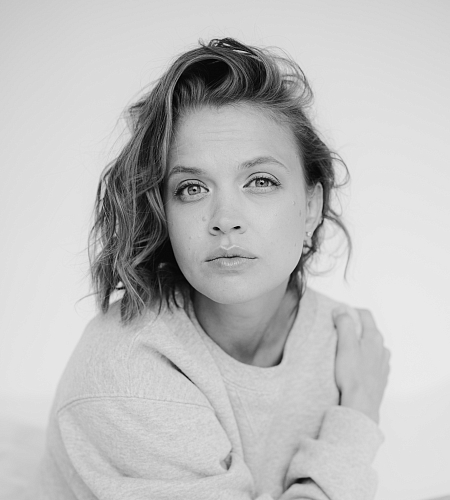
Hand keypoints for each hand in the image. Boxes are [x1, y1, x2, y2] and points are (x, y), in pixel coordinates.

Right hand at [333, 308, 390, 423]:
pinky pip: (372, 361)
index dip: (350, 312)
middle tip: (338, 334)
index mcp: (375, 338)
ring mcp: (383, 364)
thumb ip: (344, 324)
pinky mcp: (380, 377)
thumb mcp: (345, 345)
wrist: (361, 405)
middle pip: (368, 330)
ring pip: (370, 346)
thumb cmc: (352, 376)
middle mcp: (382, 349)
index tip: (338, 317)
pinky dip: (362, 359)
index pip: (365, 314)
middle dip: (354, 328)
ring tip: (344, 353)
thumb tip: (341, 310)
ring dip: (359, 345)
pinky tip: (352, 367)